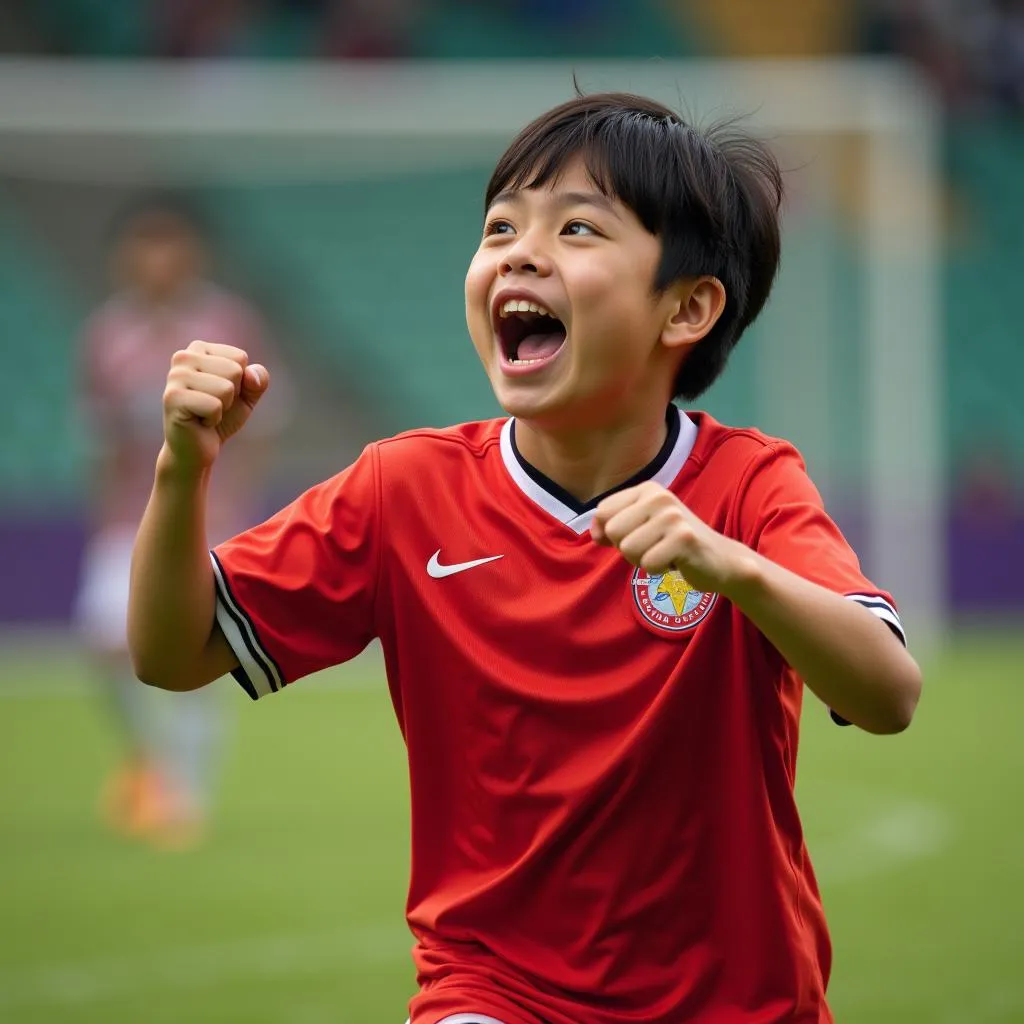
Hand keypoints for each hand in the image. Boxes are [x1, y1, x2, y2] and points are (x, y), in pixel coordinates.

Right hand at [161, 340, 269, 473]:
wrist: (197, 449)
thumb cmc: (221, 418)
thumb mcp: (247, 396)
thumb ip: (258, 379)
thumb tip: (251, 375)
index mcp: (199, 349)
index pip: (240, 357)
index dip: (240, 382)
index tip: (221, 394)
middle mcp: (183, 356)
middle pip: (235, 370)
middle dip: (232, 395)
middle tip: (213, 406)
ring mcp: (175, 377)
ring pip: (226, 388)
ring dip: (223, 408)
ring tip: (205, 413)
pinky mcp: (173, 398)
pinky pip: (215, 406)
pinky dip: (213, 419)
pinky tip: (199, 422)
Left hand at [591, 481, 749, 595]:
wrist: (720, 560)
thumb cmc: (674, 544)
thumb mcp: (642, 526)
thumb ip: (614, 525)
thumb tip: (594, 533)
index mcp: (647, 489)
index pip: (603, 511)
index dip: (609, 533)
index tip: (634, 536)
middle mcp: (660, 497)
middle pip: (613, 532)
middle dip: (628, 549)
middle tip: (654, 547)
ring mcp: (672, 516)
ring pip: (627, 549)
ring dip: (643, 560)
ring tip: (664, 553)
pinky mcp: (683, 538)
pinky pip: (647, 564)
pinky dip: (658, 570)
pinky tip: (676, 561)